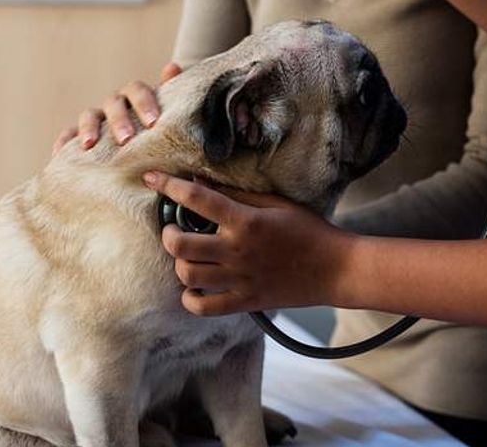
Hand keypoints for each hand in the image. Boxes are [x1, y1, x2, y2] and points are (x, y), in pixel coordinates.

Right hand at [51, 63, 182, 154]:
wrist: (144, 158)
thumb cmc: (160, 136)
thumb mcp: (170, 119)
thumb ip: (174, 98)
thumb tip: (172, 66)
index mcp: (137, 99)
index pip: (137, 91)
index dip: (144, 103)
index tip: (153, 123)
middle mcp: (116, 105)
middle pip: (113, 103)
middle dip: (119, 120)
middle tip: (126, 139)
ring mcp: (97, 119)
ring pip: (89, 115)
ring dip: (88, 128)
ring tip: (89, 145)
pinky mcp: (80, 136)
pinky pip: (68, 134)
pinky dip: (64, 141)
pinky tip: (59, 153)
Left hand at [142, 171, 357, 315]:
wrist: (335, 269)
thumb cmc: (308, 231)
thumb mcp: (275, 203)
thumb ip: (235, 194)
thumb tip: (198, 181)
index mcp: (245, 221)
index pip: (196, 199)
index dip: (168, 186)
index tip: (151, 178)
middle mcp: (237, 251)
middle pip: (180, 245)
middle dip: (167, 233)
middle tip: (173, 228)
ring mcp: (239, 279)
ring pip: (187, 275)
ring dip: (179, 263)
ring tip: (186, 256)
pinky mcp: (245, 302)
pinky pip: (203, 307)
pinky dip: (190, 298)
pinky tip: (195, 286)